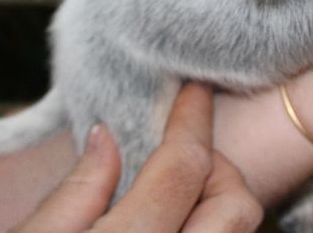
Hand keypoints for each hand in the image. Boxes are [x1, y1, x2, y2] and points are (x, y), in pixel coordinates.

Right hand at [16, 84, 261, 232]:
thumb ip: (75, 193)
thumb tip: (108, 138)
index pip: (183, 169)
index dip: (192, 120)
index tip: (193, 93)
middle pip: (237, 206)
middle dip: (217, 168)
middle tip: (179, 158)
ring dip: (216, 209)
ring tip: (171, 199)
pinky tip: (168, 230)